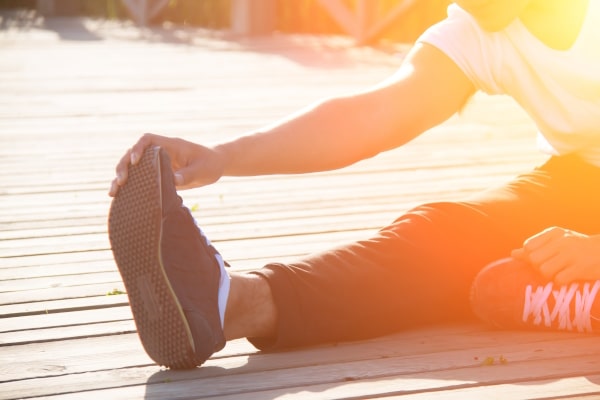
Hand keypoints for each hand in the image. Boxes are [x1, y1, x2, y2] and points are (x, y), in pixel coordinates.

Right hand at [109, 133, 225, 195]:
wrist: (214, 165)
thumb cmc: (210, 164)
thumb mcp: (202, 170)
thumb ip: (188, 174)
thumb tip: (174, 180)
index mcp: (171, 146)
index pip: (148, 139)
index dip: (138, 148)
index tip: (135, 160)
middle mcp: (160, 152)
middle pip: (134, 153)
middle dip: (124, 165)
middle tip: (121, 181)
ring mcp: (157, 163)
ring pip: (133, 166)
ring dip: (121, 176)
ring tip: (113, 192)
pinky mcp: (157, 174)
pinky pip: (140, 177)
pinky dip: (129, 185)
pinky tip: (119, 196)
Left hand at [511, 227, 599, 284]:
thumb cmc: (576, 246)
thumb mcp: (556, 241)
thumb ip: (535, 247)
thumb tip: (513, 254)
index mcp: (554, 233)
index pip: (528, 247)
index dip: (531, 256)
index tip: (542, 258)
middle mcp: (562, 241)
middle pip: (534, 260)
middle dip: (539, 267)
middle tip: (550, 267)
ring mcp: (571, 254)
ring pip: (544, 270)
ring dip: (550, 275)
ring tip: (559, 272)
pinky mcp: (580, 268)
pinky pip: (558, 280)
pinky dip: (561, 282)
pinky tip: (568, 277)